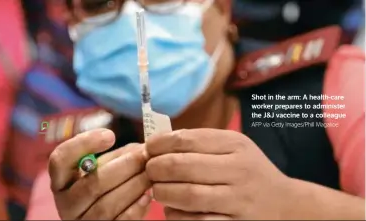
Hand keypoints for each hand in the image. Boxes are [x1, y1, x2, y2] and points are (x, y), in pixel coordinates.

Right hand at [49, 129, 151, 219]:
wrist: (107, 217)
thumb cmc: (108, 184)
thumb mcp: (105, 167)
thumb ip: (118, 155)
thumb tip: (143, 148)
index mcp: (62, 180)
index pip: (60, 159)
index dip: (84, 144)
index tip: (110, 135)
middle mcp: (66, 204)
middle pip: (92, 184)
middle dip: (124, 167)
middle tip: (144, 156)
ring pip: (107, 205)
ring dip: (133, 186)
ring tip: (150, 174)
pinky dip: (136, 208)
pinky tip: (147, 195)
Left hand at [145, 129, 292, 219]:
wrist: (285, 205)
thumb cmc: (250, 172)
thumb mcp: (234, 147)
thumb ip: (201, 142)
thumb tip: (159, 142)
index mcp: (236, 145)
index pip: (187, 139)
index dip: (160, 144)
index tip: (148, 148)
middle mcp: (239, 170)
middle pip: (183, 166)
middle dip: (156, 168)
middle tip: (149, 170)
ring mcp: (238, 199)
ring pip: (188, 195)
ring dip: (163, 192)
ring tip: (156, 190)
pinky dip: (177, 216)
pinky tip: (172, 209)